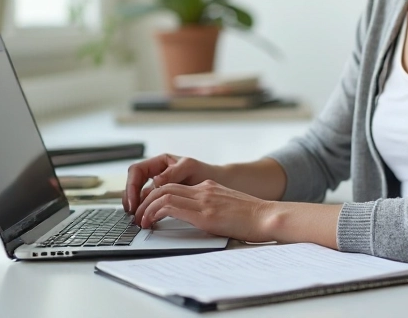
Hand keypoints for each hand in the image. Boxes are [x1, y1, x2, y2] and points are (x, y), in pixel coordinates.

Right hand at [123, 153, 218, 213]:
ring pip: (140, 196)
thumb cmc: (206, 172)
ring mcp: (160, 186)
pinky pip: (150, 204)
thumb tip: (156, 180)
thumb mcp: (190, 168)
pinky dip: (147, 211)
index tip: (133, 201)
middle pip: (134, 185)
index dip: (131, 186)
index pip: (136, 171)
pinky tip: (148, 220)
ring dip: (137, 207)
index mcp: (160, 162)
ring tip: (139, 219)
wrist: (220, 183)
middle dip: (131, 199)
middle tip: (133, 214)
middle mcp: (157, 173)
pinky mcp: (165, 198)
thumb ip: (173, 172)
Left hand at [135, 179, 275, 242]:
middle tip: (138, 214)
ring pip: (163, 194)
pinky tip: (151, 222)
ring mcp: (204, 200)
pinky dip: (155, 213)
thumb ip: (212, 208)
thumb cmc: (254, 217)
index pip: (174, 185)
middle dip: (146, 200)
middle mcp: (204, 190)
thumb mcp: (228, 207)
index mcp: (209, 188)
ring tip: (141, 220)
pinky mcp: (205, 214)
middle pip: (164, 186)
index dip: (156, 195)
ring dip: (146, 208)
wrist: (268, 217)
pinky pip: (171, 207)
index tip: (148, 209)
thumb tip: (200, 220)